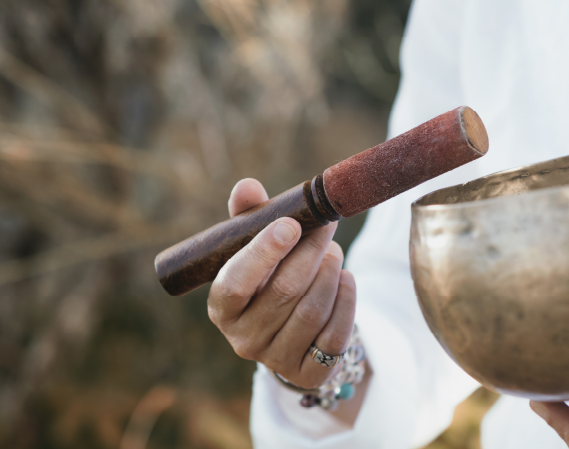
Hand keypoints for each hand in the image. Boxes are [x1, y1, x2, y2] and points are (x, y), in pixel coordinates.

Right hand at [207, 178, 356, 390]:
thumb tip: (246, 187)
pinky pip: (335, 335)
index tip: (289, 224)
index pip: (235, 282)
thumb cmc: (269, 280)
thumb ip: (249, 218)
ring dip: (329, 273)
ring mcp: (276, 359)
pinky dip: (346, 301)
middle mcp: (243, 339)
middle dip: (310, 252)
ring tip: (333, 252)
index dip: (263, 253)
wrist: (291, 334)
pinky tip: (346, 280)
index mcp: (222, 307)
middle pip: (284, 290)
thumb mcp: (254, 251)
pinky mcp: (309, 373)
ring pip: (312, 310)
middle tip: (327, 226)